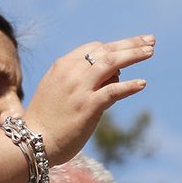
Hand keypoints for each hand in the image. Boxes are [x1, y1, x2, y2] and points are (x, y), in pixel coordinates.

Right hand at [24, 35, 153, 163]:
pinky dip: (130, 86)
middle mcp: (71, 73)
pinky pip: (113, 91)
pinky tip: (142, 83)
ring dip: (133, 55)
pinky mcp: (88, 106)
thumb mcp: (58, 91)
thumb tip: (113, 76)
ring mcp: (80, 89)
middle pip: (106, 50)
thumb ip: (81, 81)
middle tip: (150, 40)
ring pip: (111, 63)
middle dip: (130, 43)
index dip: (114, 47)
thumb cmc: (45, 120)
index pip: (93, 48)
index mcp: (62, 66)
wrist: (31, 142)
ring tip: (150, 51)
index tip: (130, 48)